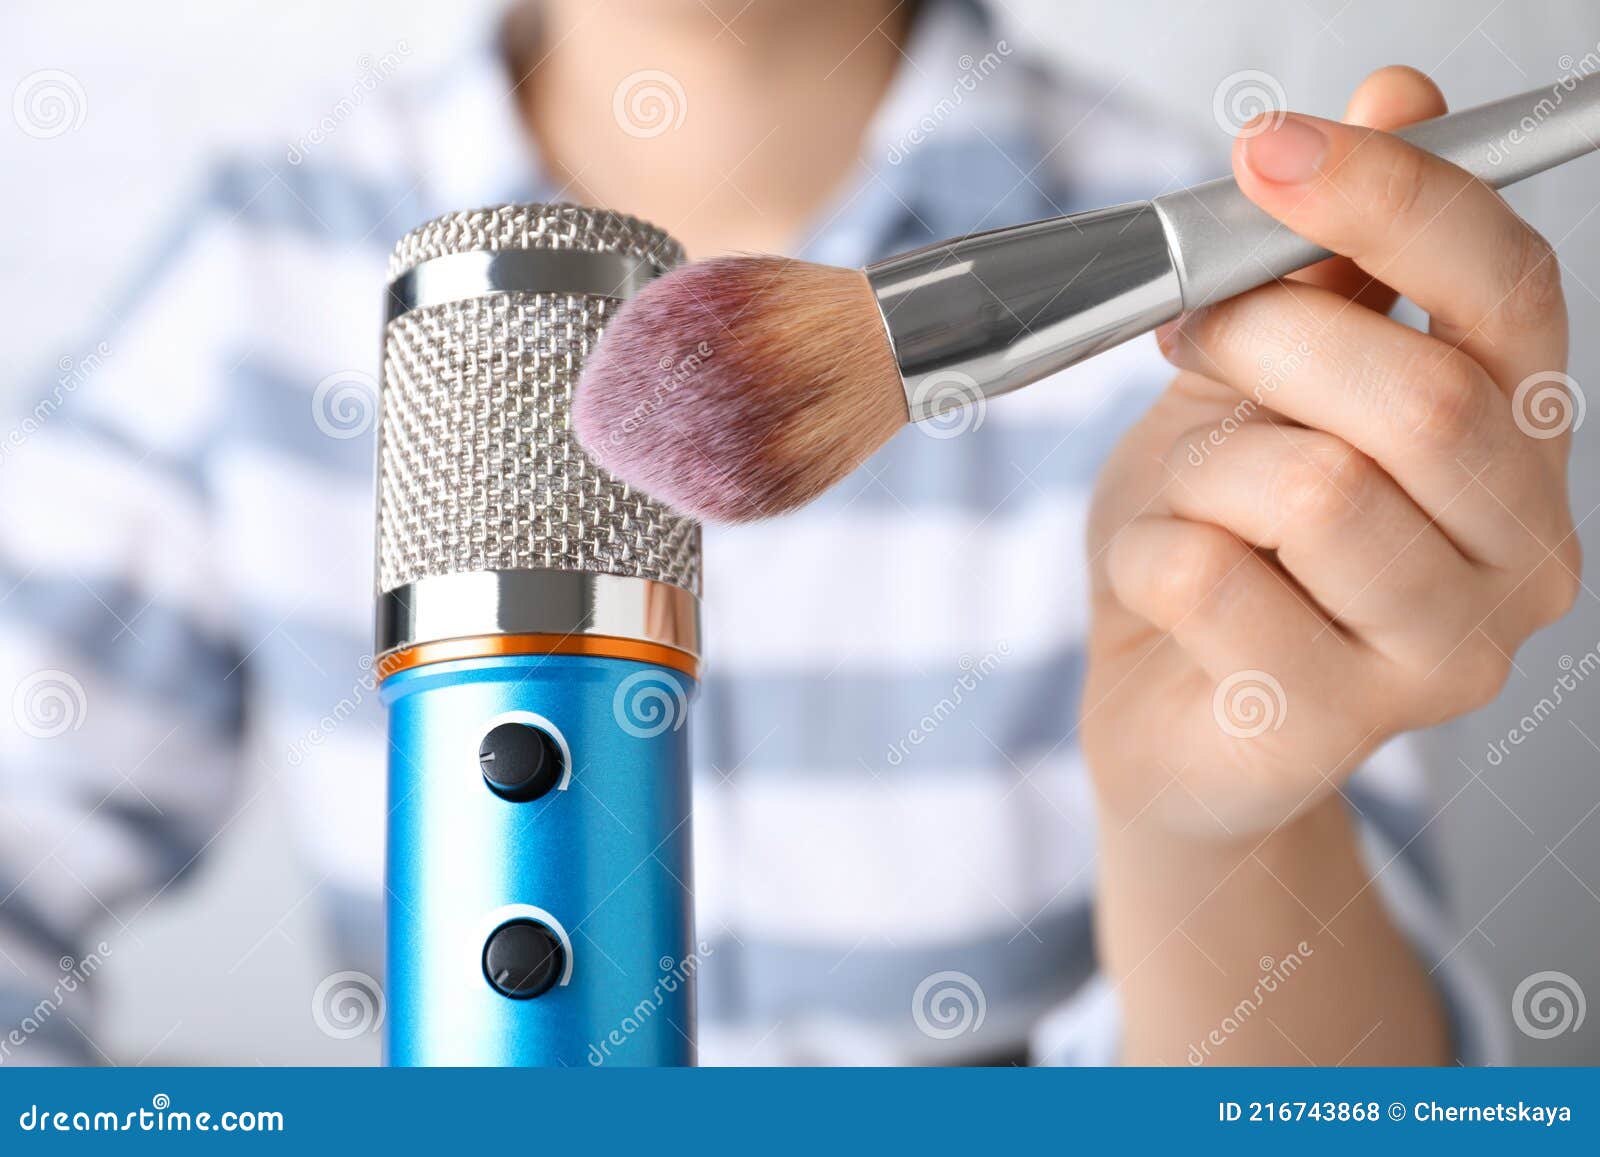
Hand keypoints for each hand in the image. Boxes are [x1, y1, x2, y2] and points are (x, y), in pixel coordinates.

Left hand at [1083, 67, 1581, 840]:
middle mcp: (1521, 552)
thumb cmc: (1224, 539)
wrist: (1165, 705)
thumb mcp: (1270, 381)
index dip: (1396, 197)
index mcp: (1523, 440)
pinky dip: (1146, 553)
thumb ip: (1338, 263)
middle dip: (1261, 338)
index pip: (1510, 288)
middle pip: (1414, 394)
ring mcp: (1442, 655)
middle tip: (1188, 333)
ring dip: (1200, 467)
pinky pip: (1205, 579)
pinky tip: (1162, 578)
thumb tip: (1401, 91)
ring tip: (1189, 493)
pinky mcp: (1333, 725)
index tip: (1271, 148)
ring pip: (1309, 490)